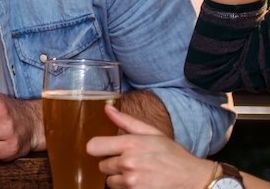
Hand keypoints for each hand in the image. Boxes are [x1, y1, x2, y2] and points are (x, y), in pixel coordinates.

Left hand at [86, 105, 212, 188]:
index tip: (104, 149)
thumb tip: (107, 108)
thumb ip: (126, 121)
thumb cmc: (173, 155)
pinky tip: (140, 183)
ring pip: (110, 181)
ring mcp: (131, 182)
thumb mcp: (152, 133)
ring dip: (119, 178)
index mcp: (129, 144)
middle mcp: (127, 164)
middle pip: (102, 166)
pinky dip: (128, 188)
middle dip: (113, 164)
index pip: (93, 147)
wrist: (193, 179)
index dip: (97, 148)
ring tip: (136, 173)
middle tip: (130, 162)